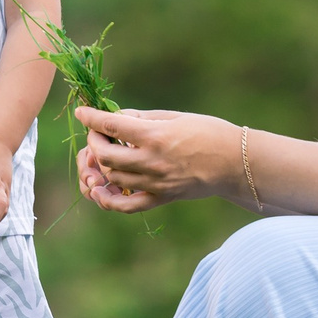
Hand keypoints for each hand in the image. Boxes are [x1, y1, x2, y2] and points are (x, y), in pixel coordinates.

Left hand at [75, 107, 238, 213]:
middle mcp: (151, 161)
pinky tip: (100, 190)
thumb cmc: (209, 132)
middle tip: (97, 134)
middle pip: (105, 155)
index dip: (91, 118)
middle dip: (93, 142)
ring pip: (112, 178)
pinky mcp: (161, 198)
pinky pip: (127, 205)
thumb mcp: (175, 116)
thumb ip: (143, 118)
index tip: (82, 112)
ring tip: (102, 156)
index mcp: (155, 136)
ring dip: (100, 166)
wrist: (235, 162)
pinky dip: (108, 200)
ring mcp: (155, 182)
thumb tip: (117, 118)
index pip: (112, 126)